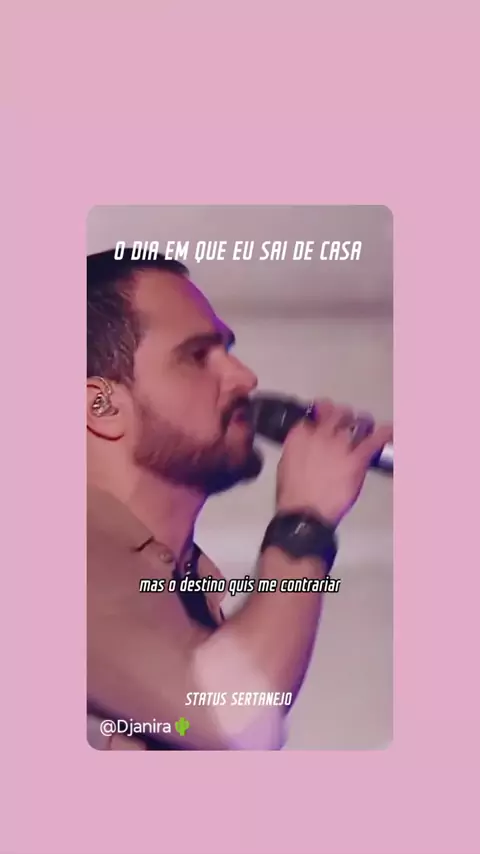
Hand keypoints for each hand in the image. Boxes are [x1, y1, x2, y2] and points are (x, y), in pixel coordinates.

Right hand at [276, 399, 392, 527]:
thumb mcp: (286, 465)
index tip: (322, 418)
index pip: (313, 416)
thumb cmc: (292, 495)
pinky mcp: (357, 459)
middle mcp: (322, 434)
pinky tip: (390, 430)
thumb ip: (299, 449)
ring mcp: (341, 445)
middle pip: (338, 412)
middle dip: (343, 415)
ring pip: (358, 422)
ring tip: (365, 426)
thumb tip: (307, 447)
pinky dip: (385, 434)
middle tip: (346, 421)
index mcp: (300, 435)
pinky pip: (375, 441)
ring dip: (362, 423)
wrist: (304, 513)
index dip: (320, 416)